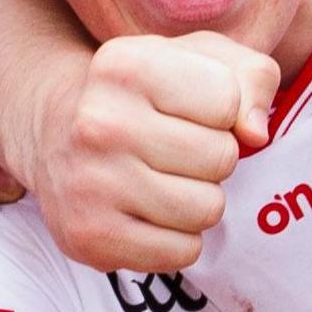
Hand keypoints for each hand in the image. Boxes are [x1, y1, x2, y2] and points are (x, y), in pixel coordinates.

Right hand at [27, 32, 278, 273]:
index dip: (224, 111)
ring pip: (206, 209)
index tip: (191, 111)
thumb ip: (250, 77)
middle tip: (177, 151)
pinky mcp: (89, 237)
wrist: (55, 133)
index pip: (228, 101)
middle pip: (221, 158)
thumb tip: (256, 133)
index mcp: (127, 66)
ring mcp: (90, 184)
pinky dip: (179, 239)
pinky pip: (182, 253)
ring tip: (166, 181)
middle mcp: (100, 123)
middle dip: (214, 157)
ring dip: (200, 200)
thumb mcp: (197, 58)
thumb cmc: (144, 94)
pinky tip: (150, 213)